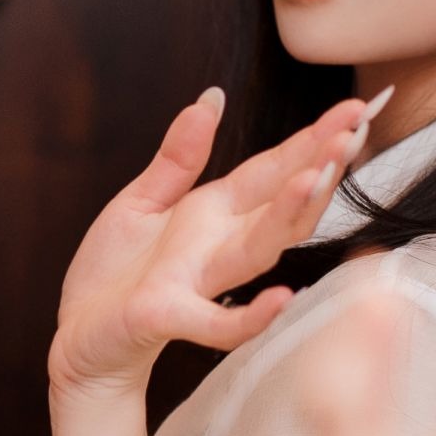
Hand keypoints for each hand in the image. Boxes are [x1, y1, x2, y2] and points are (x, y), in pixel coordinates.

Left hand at [47, 87, 381, 408]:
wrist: (79, 338)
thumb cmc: (115, 273)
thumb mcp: (143, 200)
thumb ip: (180, 155)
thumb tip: (213, 97)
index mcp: (213, 212)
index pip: (273, 170)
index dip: (312, 138)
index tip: (356, 107)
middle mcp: (217, 246)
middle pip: (280, 204)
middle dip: (318, 166)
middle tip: (355, 129)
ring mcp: (197, 282)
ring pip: (257, 249)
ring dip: (290, 215)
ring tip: (319, 176)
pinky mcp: (166, 315)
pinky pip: (216, 322)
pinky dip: (249, 314)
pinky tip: (281, 297)